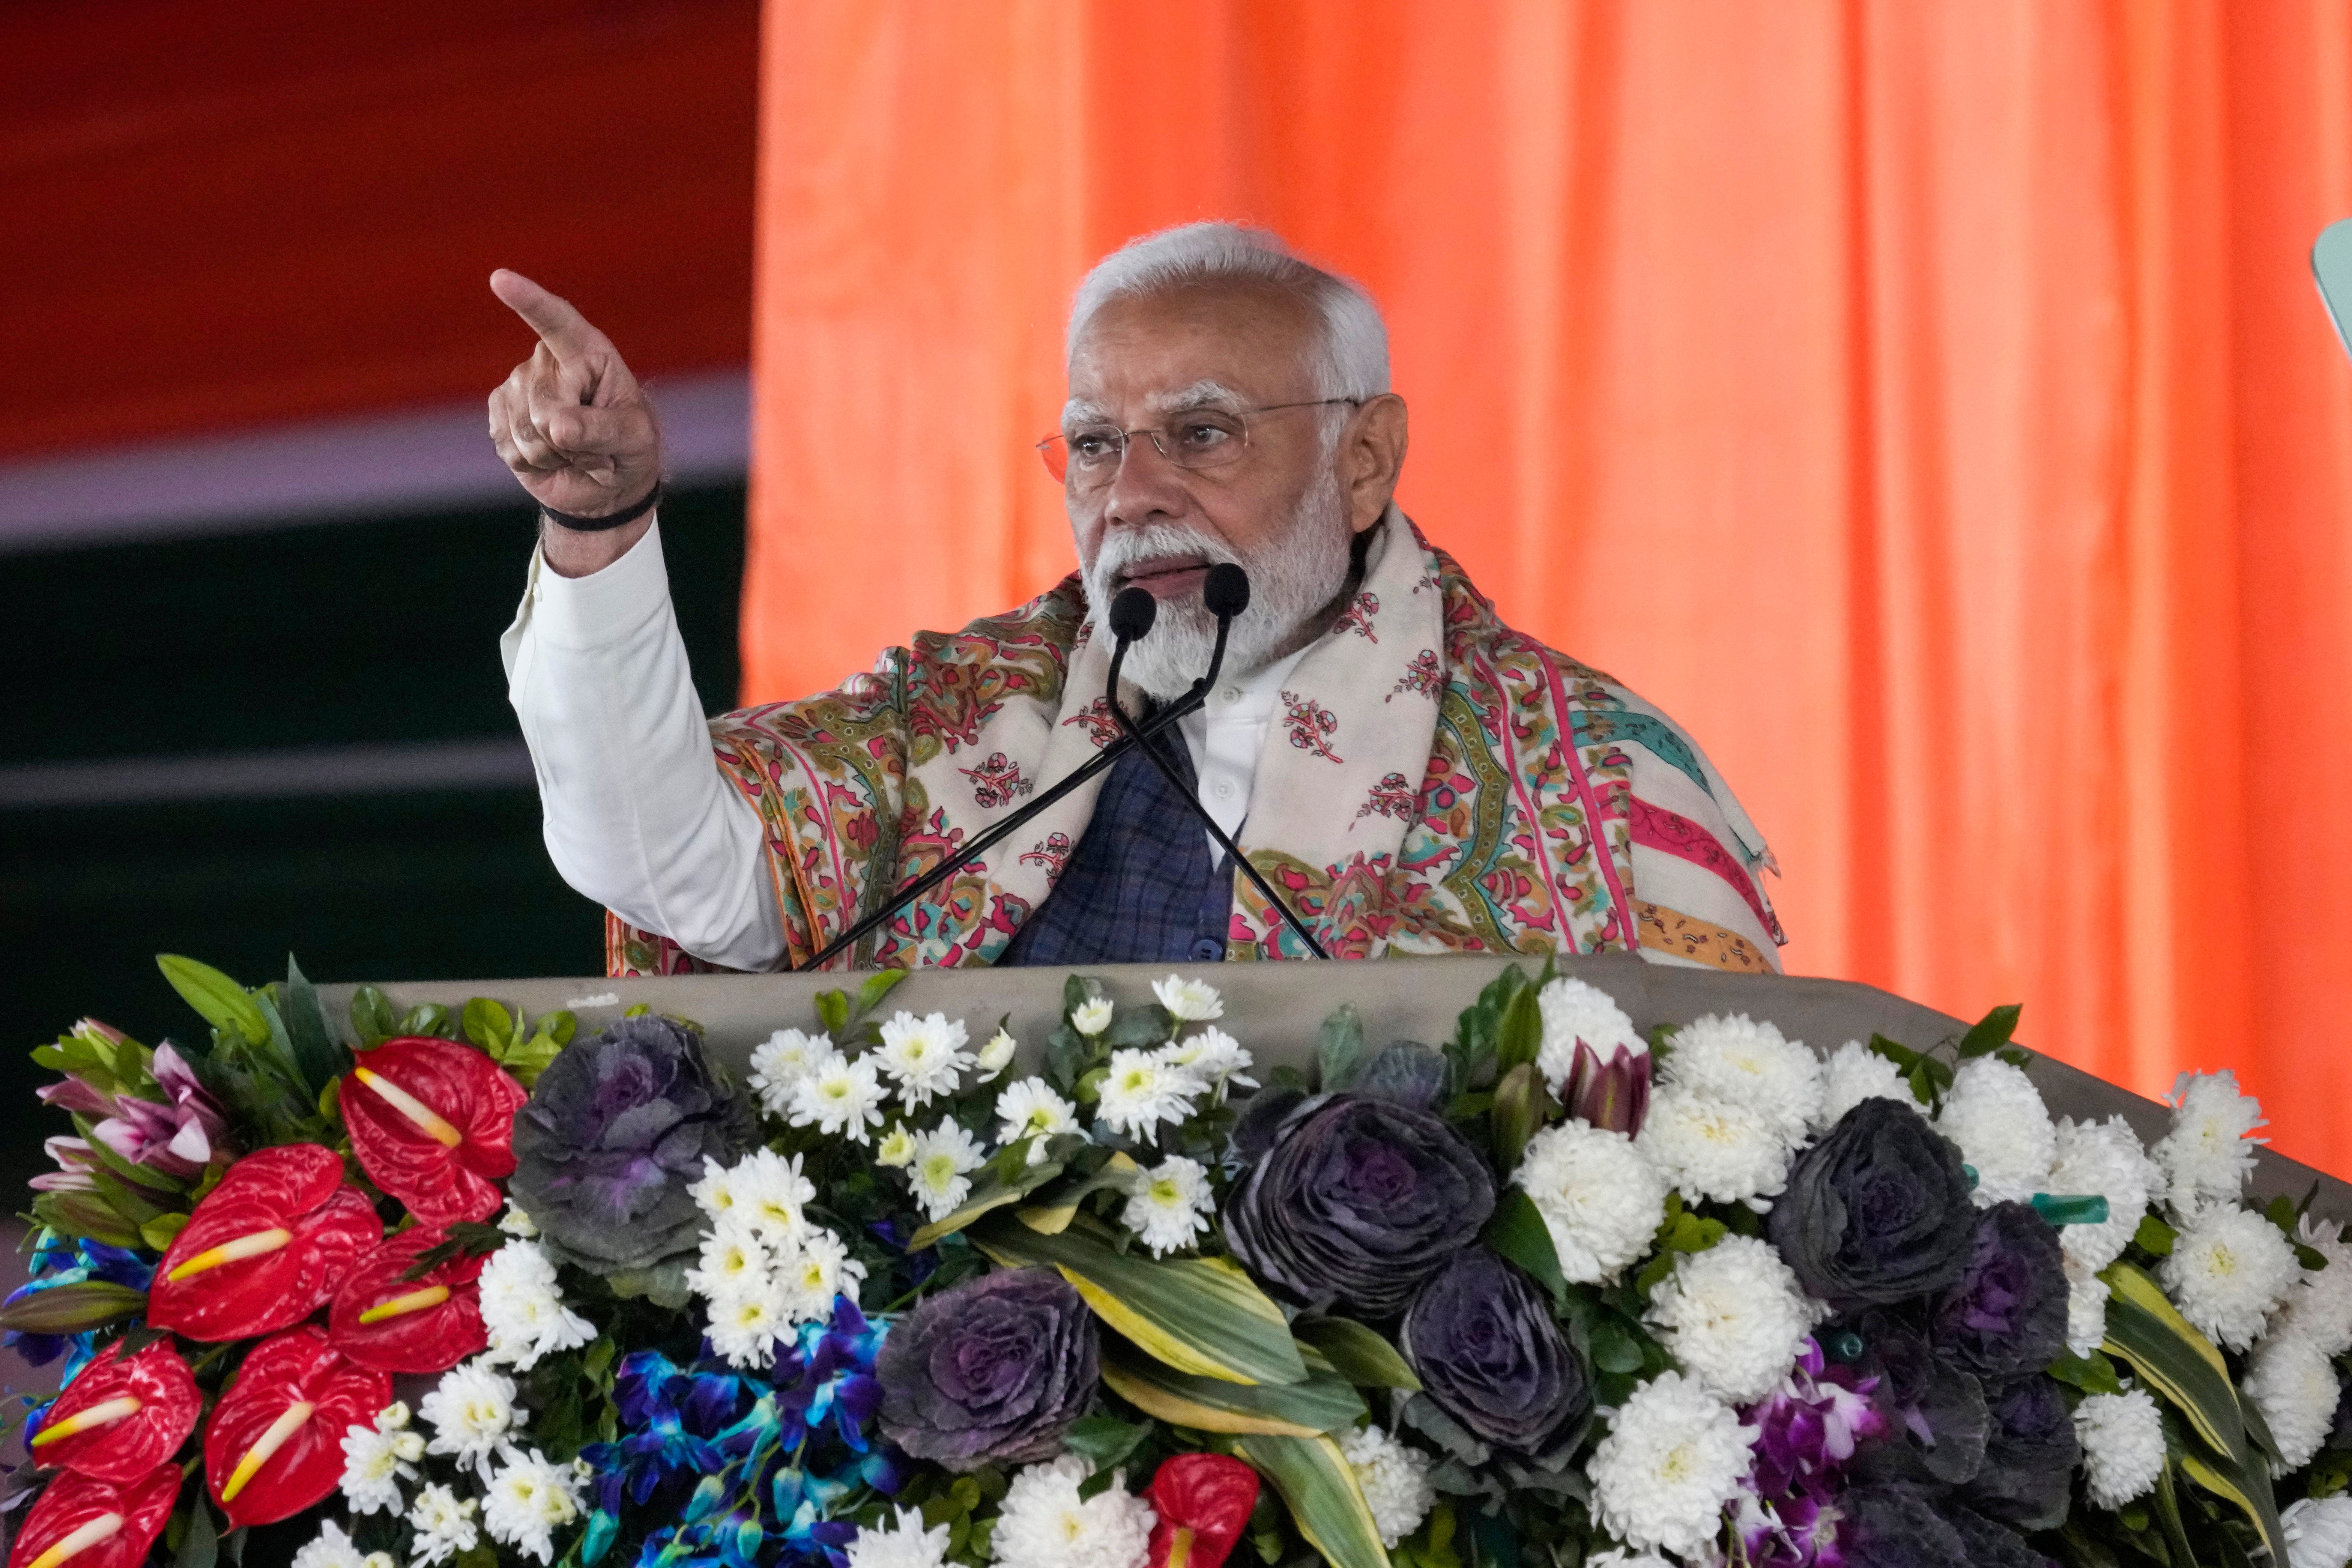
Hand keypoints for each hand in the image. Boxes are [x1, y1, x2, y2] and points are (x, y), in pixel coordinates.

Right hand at [487, 271, 663, 569]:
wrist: (607, 484)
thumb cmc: (630, 449)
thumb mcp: (634, 439)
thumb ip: (602, 429)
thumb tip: (556, 426)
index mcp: (588, 352)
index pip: (557, 322)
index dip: (530, 301)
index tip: (500, 279)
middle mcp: (547, 362)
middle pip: (544, 404)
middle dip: (571, 439)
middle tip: (596, 446)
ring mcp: (519, 386)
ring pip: (525, 430)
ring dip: (554, 455)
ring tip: (575, 451)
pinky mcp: (500, 415)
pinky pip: (509, 446)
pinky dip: (535, 464)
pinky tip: (551, 458)